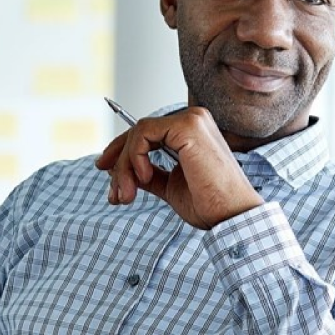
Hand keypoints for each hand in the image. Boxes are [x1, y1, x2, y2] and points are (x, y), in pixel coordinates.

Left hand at [95, 107, 263, 229]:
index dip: (122, 150)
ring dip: (124, 166)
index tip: (104, 170)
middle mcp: (193, 119)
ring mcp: (191, 119)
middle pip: (139, 132)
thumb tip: (123, 171)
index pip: (148, 133)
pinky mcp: (188, 126)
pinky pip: (143, 134)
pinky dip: (135, 157)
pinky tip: (144, 179)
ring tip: (126, 195)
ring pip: (138, 133)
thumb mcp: (170, 186)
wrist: (231, 216)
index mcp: (192, 131)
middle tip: (113, 193)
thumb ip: (150, 174)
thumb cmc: (209, 204)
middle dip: (119, 162)